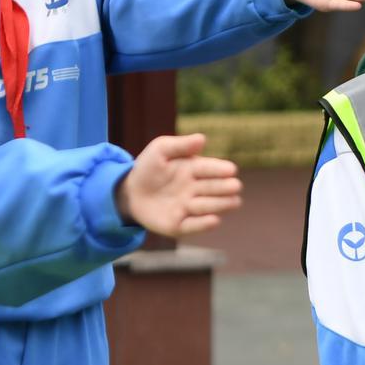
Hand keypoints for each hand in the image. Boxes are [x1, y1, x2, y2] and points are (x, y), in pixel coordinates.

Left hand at [117, 134, 241, 237]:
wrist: (130, 192)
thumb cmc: (148, 168)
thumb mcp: (160, 149)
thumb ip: (180, 145)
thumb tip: (202, 139)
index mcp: (194, 170)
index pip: (210, 169)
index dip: (220, 169)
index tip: (231, 170)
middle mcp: (195, 190)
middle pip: (214, 189)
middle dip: (225, 188)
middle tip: (235, 187)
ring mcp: (188, 208)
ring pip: (207, 207)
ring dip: (220, 205)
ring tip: (234, 202)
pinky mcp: (178, 225)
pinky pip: (192, 226)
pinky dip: (203, 225)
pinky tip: (214, 220)